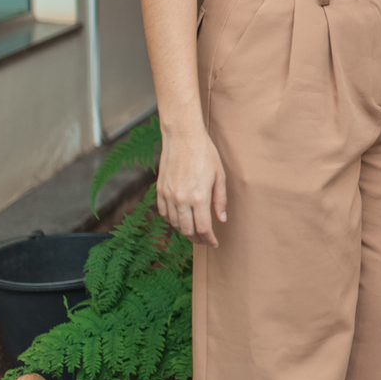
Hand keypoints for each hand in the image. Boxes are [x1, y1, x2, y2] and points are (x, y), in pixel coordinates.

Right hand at [156, 128, 227, 244]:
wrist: (182, 136)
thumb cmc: (204, 153)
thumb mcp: (219, 176)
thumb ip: (220, 200)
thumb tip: (221, 219)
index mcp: (199, 197)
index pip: (203, 228)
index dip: (209, 239)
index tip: (214, 243)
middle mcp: (181, 199)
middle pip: (187, 230)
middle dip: (197, 239)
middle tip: (204, 240)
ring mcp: (168, 195)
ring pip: (174, 223)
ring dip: (184, 230)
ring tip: (194, 231)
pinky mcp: (159, 189)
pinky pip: (163, 213)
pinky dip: (171, 220)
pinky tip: (179, 219)